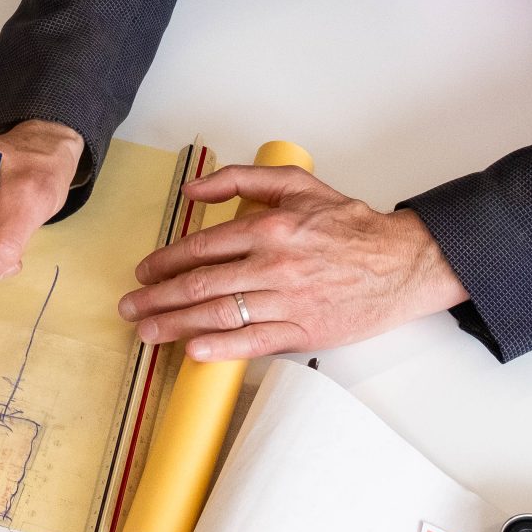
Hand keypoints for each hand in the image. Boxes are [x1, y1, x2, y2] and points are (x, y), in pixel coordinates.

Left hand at [117, 164, 467, 360]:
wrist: (400, 262)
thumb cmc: (349, 225)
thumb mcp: (296, 184)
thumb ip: (240, 179)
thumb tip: (192, 190)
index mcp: (268, 227)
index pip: (202, 247)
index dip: (165, 261)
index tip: (144, 272)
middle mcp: (273, 265)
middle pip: (201, 284)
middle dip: (158, 297)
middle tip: (130, 306)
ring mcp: (288, 302)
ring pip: (219, 315)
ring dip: (176, 325)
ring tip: (146, 331)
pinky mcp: (304, 332)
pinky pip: (254, 343)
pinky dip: (220, 349)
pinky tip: (193, 352)